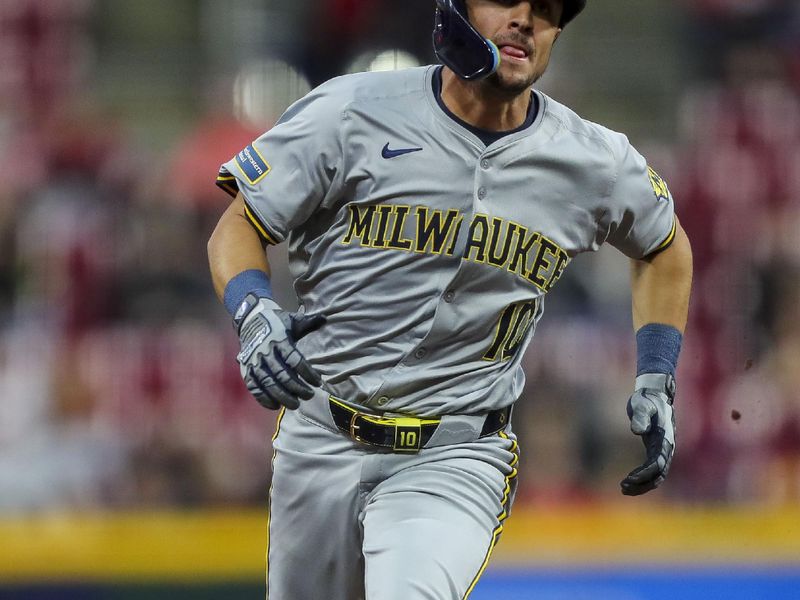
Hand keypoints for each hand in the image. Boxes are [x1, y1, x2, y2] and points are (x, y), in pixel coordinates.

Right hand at [234, 293, 325, 409]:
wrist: (250, 319)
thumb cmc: (276, 322)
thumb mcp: (292, 319)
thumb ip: (308, 322)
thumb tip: (325, 318)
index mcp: (279, 339)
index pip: (294, 359)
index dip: (307, 372)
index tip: (318, 382)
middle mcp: (265, 351)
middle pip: (282, 374)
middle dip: (297, 388)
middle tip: (309, 396)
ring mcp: (254, 361)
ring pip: (268, 383)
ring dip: (282, 396)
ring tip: (296, 405)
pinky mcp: (246, 369)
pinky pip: (253, 386)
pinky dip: (263, 398)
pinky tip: (275, 406)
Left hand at [620, 373, 675, 495]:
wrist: (655, 394)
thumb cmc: (647, 399)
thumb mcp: (642, 405)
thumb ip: (640, 416)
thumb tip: (637, 431)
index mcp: (665, 439)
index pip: (657, 463)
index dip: (644, 473)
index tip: (629, 478)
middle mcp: (667, 448)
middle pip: (659, 474)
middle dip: (643, 484)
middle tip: (623, 487)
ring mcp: (663, 450)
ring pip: (657, 475)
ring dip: (643, 485)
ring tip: (623, 489)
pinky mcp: (657, 450)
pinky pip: (653, 469)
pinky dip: (643, 478)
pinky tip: (629, 481)